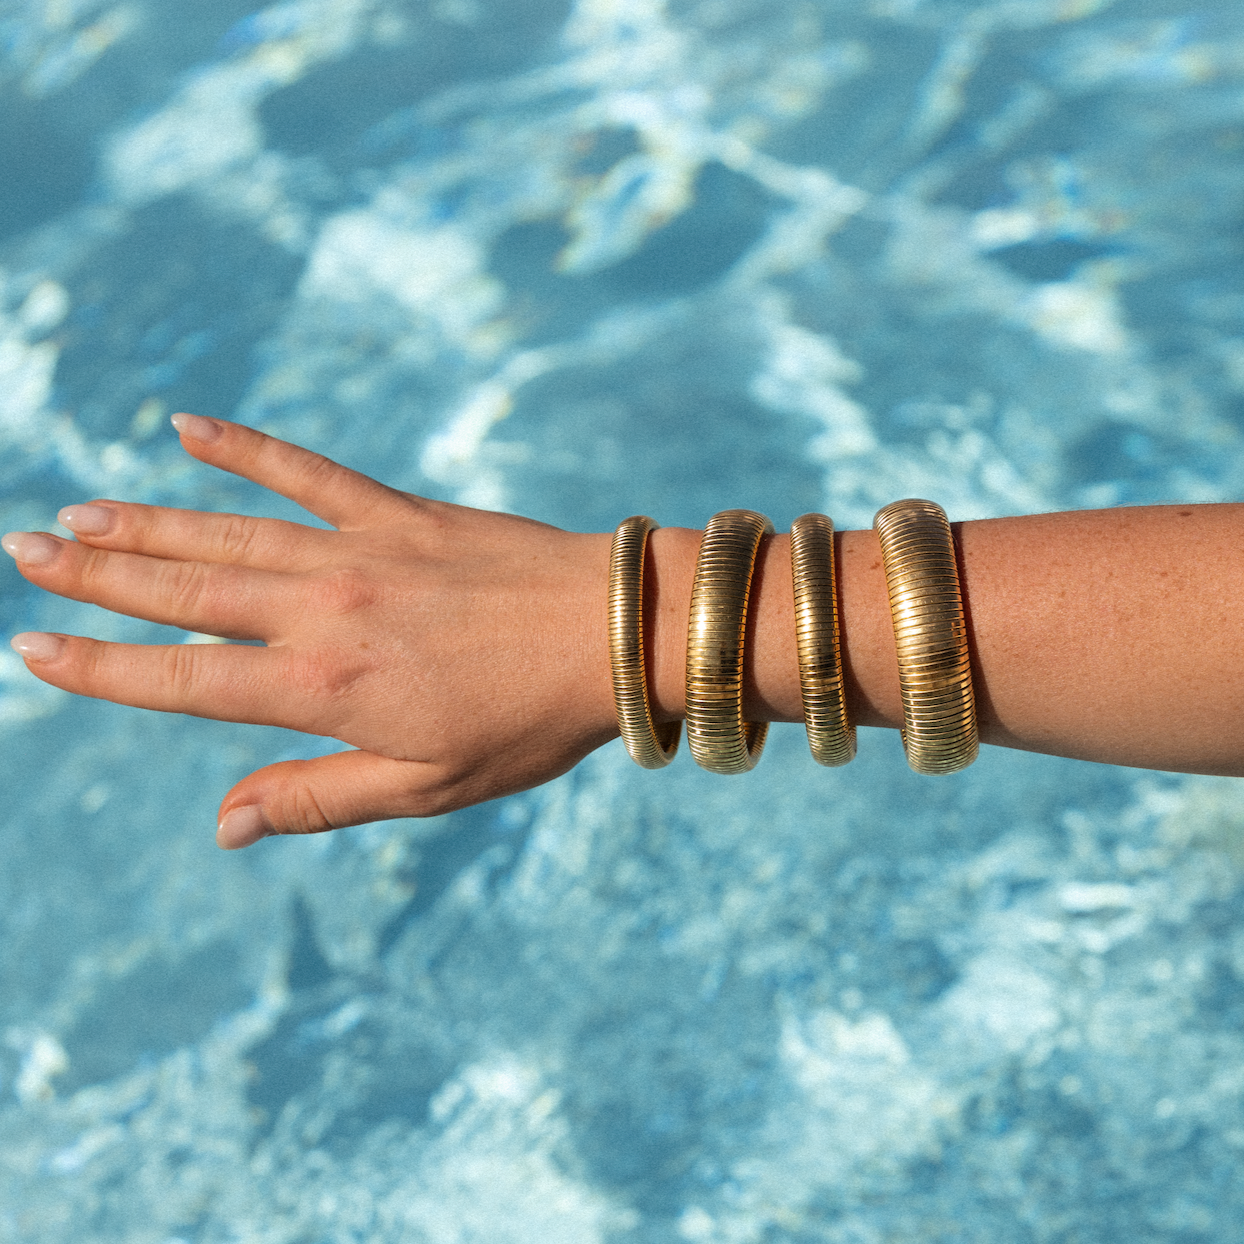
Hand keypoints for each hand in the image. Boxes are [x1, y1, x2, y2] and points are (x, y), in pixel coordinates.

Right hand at [3, 415, 618, 846]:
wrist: (614, 633)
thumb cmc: (527, 722)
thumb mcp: (426, 786)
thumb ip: (318, 797)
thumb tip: (223, 826)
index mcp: (323, 689)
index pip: (184, 680)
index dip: (103, 668)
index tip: (35, 649)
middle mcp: (323, 611)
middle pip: (186, 593)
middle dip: (99, 576)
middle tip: (26, 551)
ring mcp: (359, 550)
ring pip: (227, 532)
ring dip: (148, 522)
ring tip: (81, 512)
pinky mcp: (399, 510)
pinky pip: (306, 471)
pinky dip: (247, 448)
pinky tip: (190, 425)